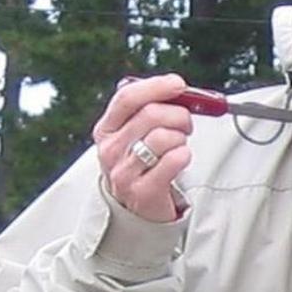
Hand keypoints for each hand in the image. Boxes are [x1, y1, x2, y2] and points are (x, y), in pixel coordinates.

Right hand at [91, 74, 194, 222]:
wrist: (138, 206)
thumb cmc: (142, 162)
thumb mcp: (136, 133)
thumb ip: (150, 108)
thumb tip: (178, 88)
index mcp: (106, 128)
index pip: (127, 97)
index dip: (156, 86)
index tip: (178, 84)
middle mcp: (110, 150)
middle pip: (151, 114)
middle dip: (179, 115)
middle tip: (185, 124)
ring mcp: (123, 172)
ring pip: (164, 137)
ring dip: (181, 138)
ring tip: (178, 146)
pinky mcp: (141, 192)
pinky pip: (173, 160)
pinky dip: (184, 155)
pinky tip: (180, 159)